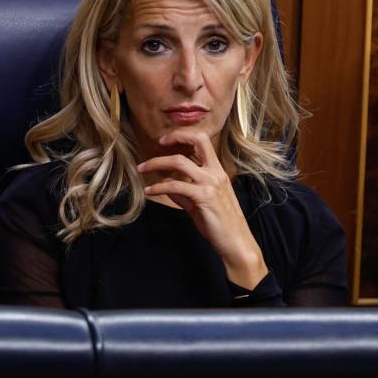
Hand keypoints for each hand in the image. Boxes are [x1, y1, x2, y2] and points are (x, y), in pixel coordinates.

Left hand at [136, 131, 268, 288]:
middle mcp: (215, 173)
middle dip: (175, 136)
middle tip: (157, 143)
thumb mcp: (200, 205)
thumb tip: (167, 187)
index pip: (203, 141)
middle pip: (197, 140)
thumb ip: (184, 194)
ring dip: (156, 162)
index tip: (166, 141)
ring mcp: (210, 183)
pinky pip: (175, 186)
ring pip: (180, 161)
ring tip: (141, 169)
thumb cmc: (221, 225)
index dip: (184, 136)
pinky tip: (149, 191)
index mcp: (217, 171)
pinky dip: (158, 187)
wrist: (236, 242)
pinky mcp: (203, 197)